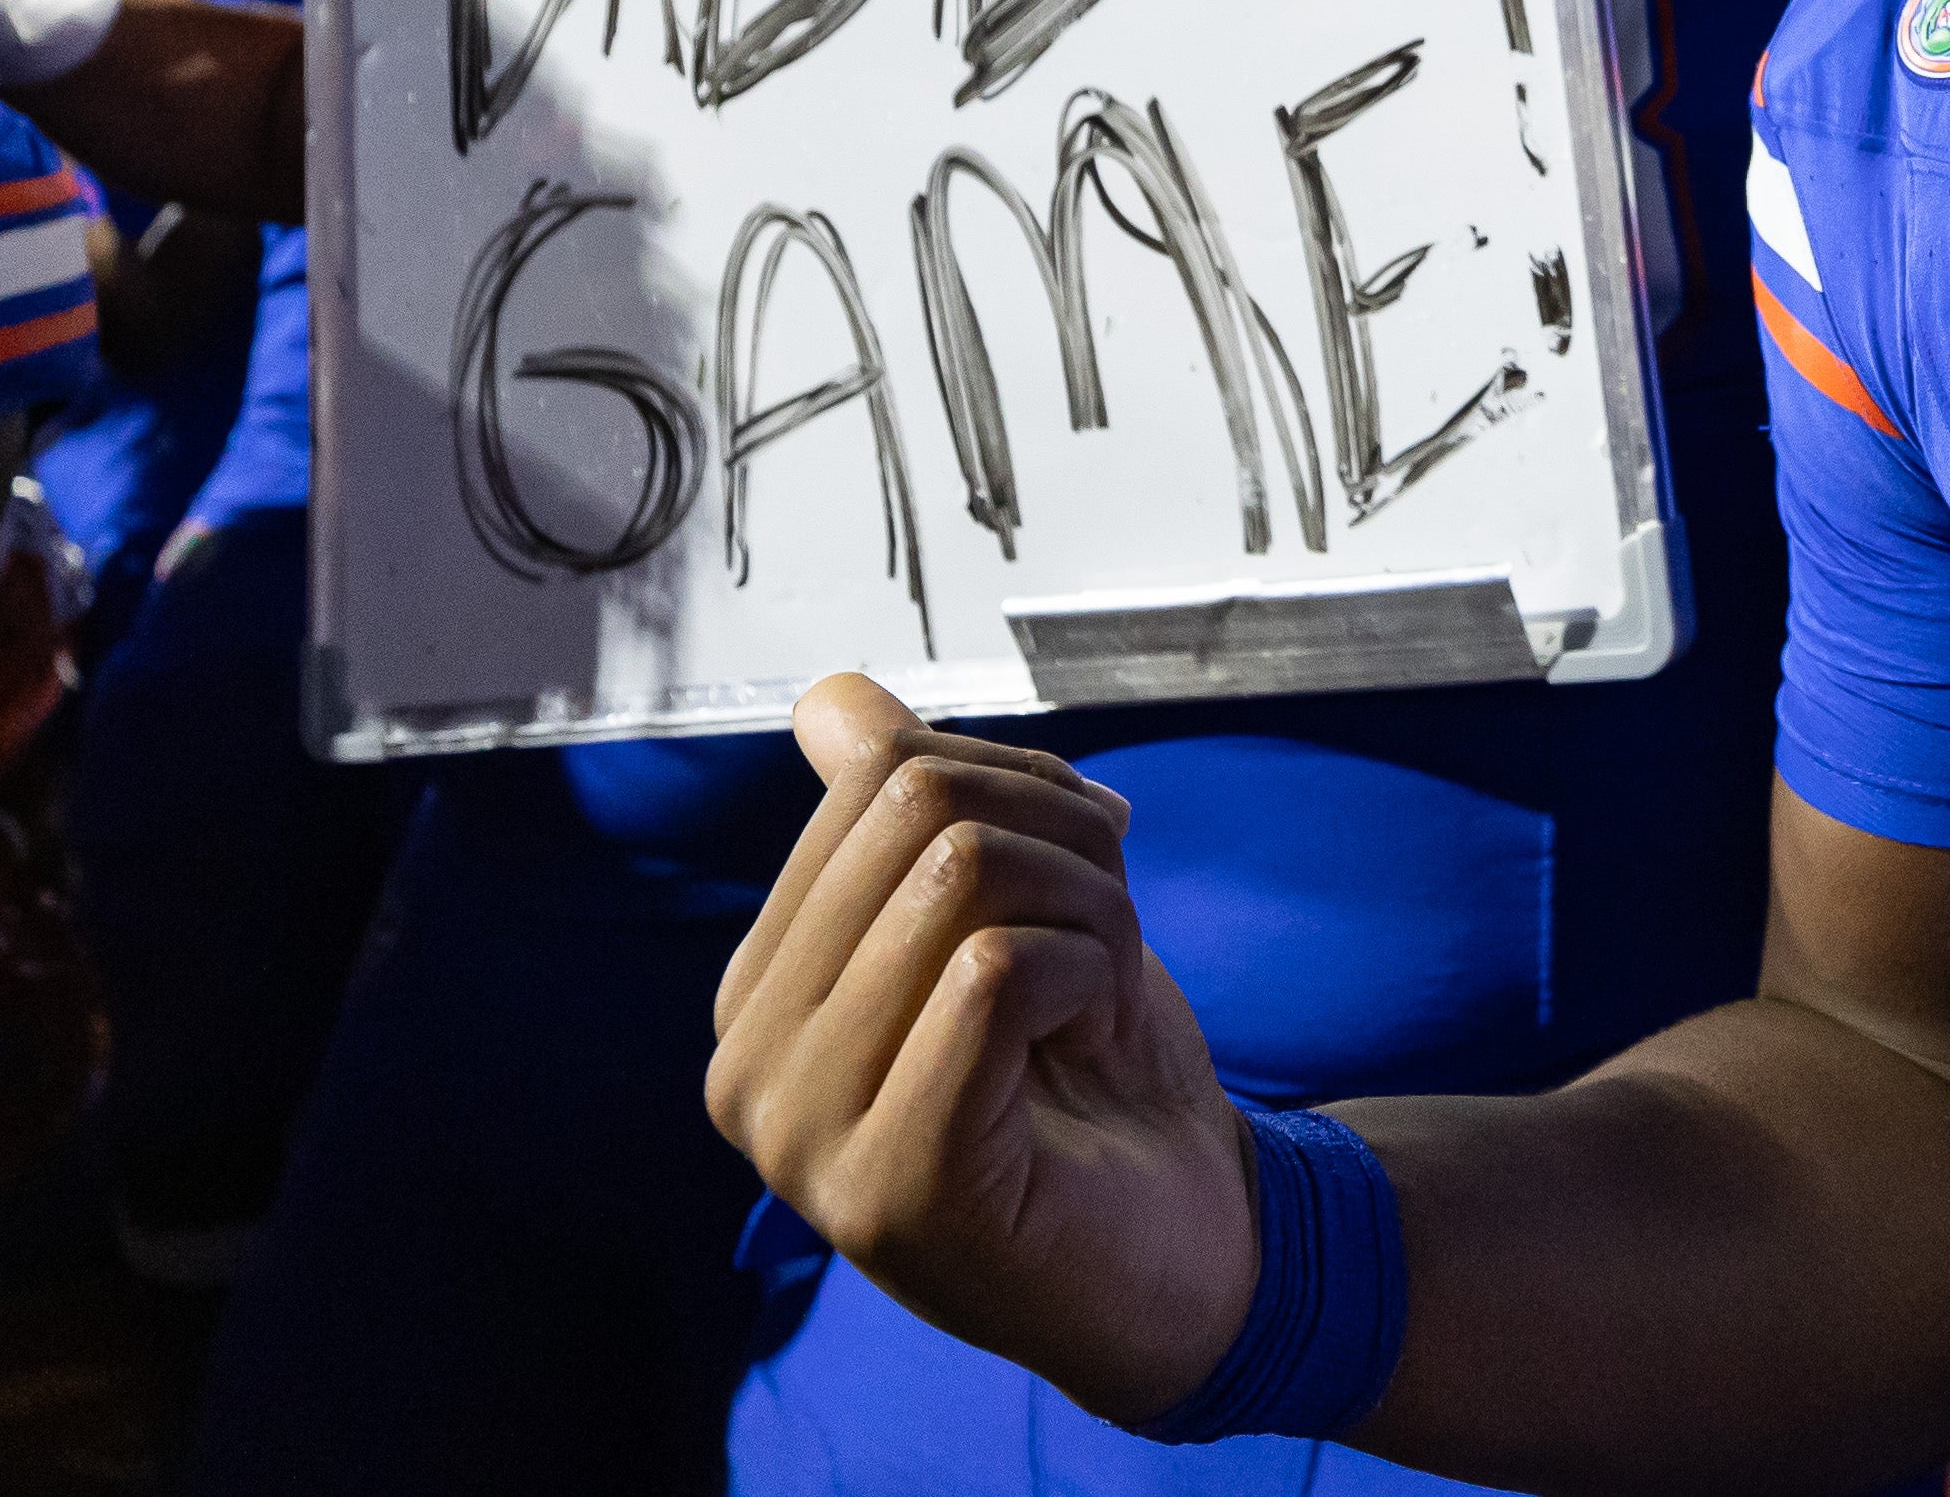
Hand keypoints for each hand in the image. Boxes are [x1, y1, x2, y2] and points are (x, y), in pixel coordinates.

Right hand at [705, 677, 1260, 1422]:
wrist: (1202, 1250)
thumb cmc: (1097, 1086)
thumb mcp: (1008, 913)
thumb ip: (906, 814)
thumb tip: (831, 698)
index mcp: (760, 991)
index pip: (875, 774)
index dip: (1021, 791)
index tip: (1074, 889)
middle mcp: (747, 1066)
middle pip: (916, 809)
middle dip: (1063, 842)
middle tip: (1100, 946)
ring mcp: (803, 1136)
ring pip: (960, 873)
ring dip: (1089, 911)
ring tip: (1095, 1005)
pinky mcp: (889, 1182)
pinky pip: (994, 969)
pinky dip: (1087, 975)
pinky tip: (1090, 1050)